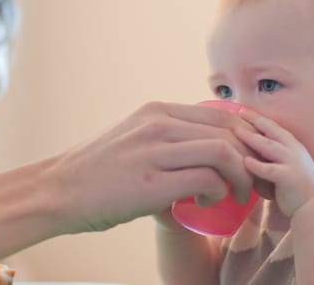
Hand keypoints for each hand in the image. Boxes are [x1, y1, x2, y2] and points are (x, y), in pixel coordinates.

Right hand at [43, 101, 256, 232]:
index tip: (253, 158)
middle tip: (256, 180)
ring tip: (237, 194)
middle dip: (253, 157)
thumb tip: (205, 154)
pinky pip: (206, 178)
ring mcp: (154, 150)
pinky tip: (208, 202)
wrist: (57, 191)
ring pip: (224, 151)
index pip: (222, 115)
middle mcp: (158, 123)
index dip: (247, 137)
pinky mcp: (151, 181)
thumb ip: (167, 139)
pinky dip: (219, 192)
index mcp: (157, 111)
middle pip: (230, 130)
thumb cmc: (97, 171)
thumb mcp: (134, 139)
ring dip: (242, 176)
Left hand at [233, 108, 313, 216]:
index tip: (243, 110)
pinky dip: (258, 166)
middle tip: (238, 112)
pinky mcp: (289, 178)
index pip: (273, 127)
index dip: (258, 117)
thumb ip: (269, 157)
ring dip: (251, 138)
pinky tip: (245, 162)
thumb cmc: (293, 187)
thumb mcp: (283, 165)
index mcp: (292, 145)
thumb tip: (246, 151)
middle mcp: (293, 150)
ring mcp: (292, 163)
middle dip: (255, 120)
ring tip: (235, 131)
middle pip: (271, 130)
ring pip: (269, 147)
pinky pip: (271, 170)